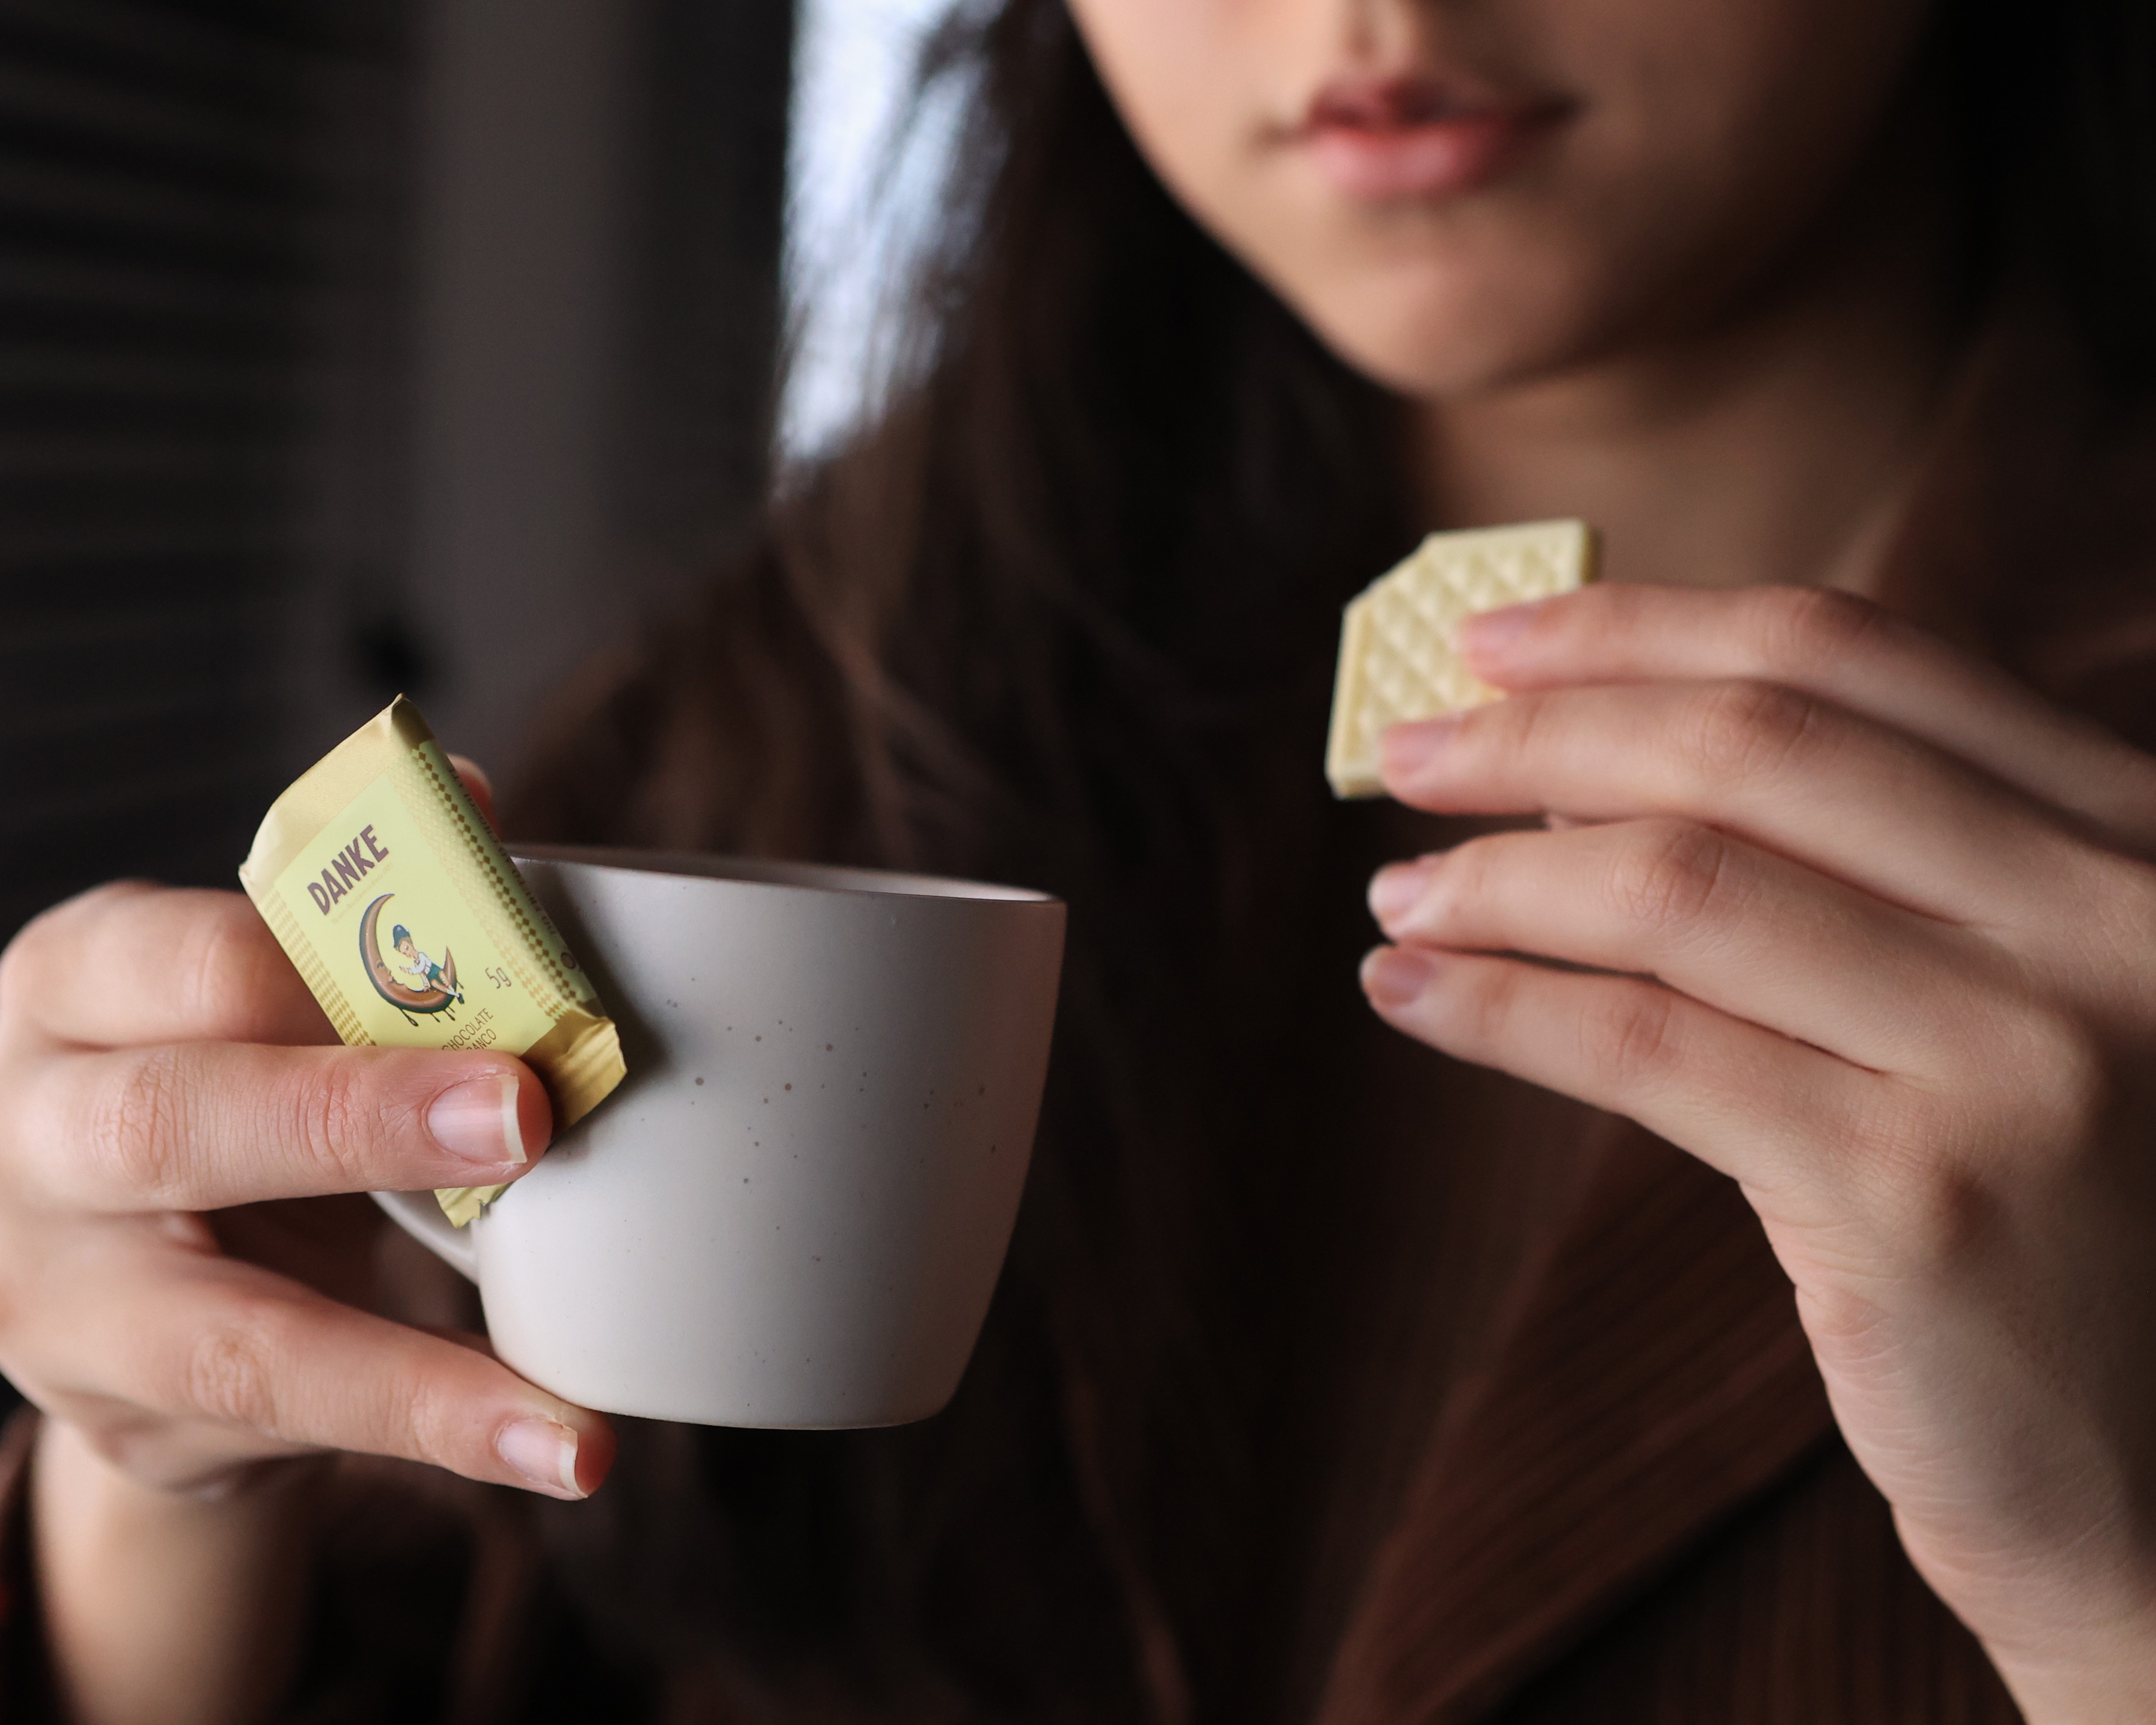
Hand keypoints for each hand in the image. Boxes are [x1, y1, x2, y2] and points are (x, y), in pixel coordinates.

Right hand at [0, 782, 611, 1501]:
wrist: (129, 1262)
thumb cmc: (228, 1078)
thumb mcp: (260, 995)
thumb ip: (354, 915)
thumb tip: (469, 791)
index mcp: (80, 986)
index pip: (190, 961)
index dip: (331, 969)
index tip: (480, 972)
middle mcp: (35, 1135)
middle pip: (176, 1123)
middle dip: (358, 1117)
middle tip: (528, 1116)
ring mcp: (64, 1297)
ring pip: (228, 1333)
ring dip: (416, 1370)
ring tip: (567, 1415)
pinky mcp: (127, 1411)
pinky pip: (292, 1429)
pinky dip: (437, 1436)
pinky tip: (559, 1451)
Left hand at [1359, 585, 2155, 1719]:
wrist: (2153, 1481)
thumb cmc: (2038, 1221)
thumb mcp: (1978, 1000)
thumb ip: (1831, 874)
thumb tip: (1569, 771)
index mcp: (2137, 836)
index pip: (1854, 659)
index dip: (1646, 629)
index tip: (1490, 641)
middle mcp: (2118, 921)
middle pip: (1757, 751)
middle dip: (1546, 734)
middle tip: (1404, 753)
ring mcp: (2031, 1059)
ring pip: (1686, 893)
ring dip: (1500, 879)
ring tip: (1398, 891)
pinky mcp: (1926, 1201)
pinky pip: (1652, 1053)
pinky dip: (1500, 1009)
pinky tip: (1404, 993)